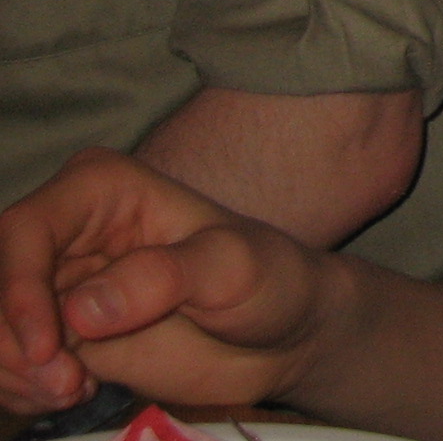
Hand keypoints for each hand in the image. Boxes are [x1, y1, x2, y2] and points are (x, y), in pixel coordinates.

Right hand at [0, 150, 328, 418]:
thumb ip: (166, 277)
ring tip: (77, 390)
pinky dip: (23, 389)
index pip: (24, 230)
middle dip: (13, 344)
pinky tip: (75, 393)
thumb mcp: (233, 268)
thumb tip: (82, 309)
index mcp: (101, 189)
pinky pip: (8, 363)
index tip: (47, 349)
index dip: (18, 291)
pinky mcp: (53, 334)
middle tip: (67, 385)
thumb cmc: (267, 279)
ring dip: (15, 374)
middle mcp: (65, 232)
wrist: (277, 333)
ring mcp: (53, 287)